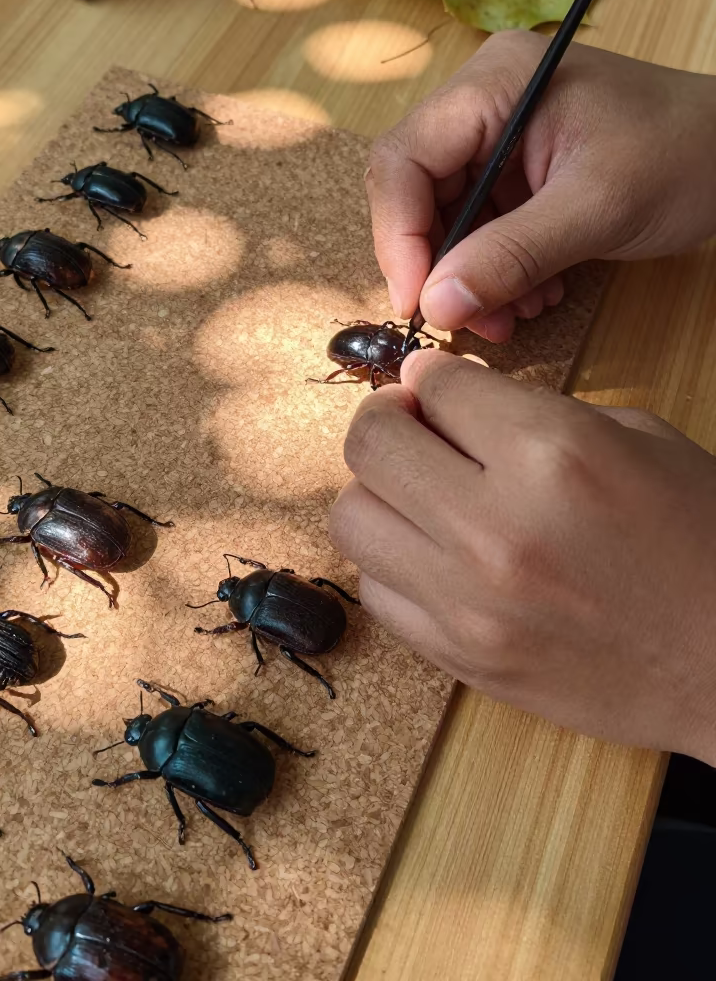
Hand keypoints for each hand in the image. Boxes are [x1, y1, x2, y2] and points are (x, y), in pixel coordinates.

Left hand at [330, 350, 715, 762]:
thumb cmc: (703, 541)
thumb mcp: (638, 439)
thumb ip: (535, 410)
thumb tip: (452, 395)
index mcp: (553, 454)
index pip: (436, 382)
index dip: (435, 374)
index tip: (439, 383)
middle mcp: (496, 526)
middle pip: (371, 442)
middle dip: (389, 417)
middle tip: (418, 426)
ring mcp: (468, 602)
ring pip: (351, 516)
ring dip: (380, 490)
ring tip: (421, 491)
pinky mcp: (459, 658)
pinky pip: (375, 590)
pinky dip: (394, 560)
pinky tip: (436, 552)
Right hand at [367, 34, 715, 340]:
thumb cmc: (684, 155)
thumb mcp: (596, 209)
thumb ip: (511, 256)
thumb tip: (436, 305)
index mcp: (495, 82)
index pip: (404, 159)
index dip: (399, 236)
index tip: (418, 303)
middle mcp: (485, 99)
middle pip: (416, 189)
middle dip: (438, 263)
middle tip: (466, 321)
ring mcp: (500, 132)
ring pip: (446, 215)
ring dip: (470, 274)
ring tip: (515, 316)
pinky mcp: (518, 166)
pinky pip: (481, 223)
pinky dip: (497, 268)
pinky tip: (535, 295)